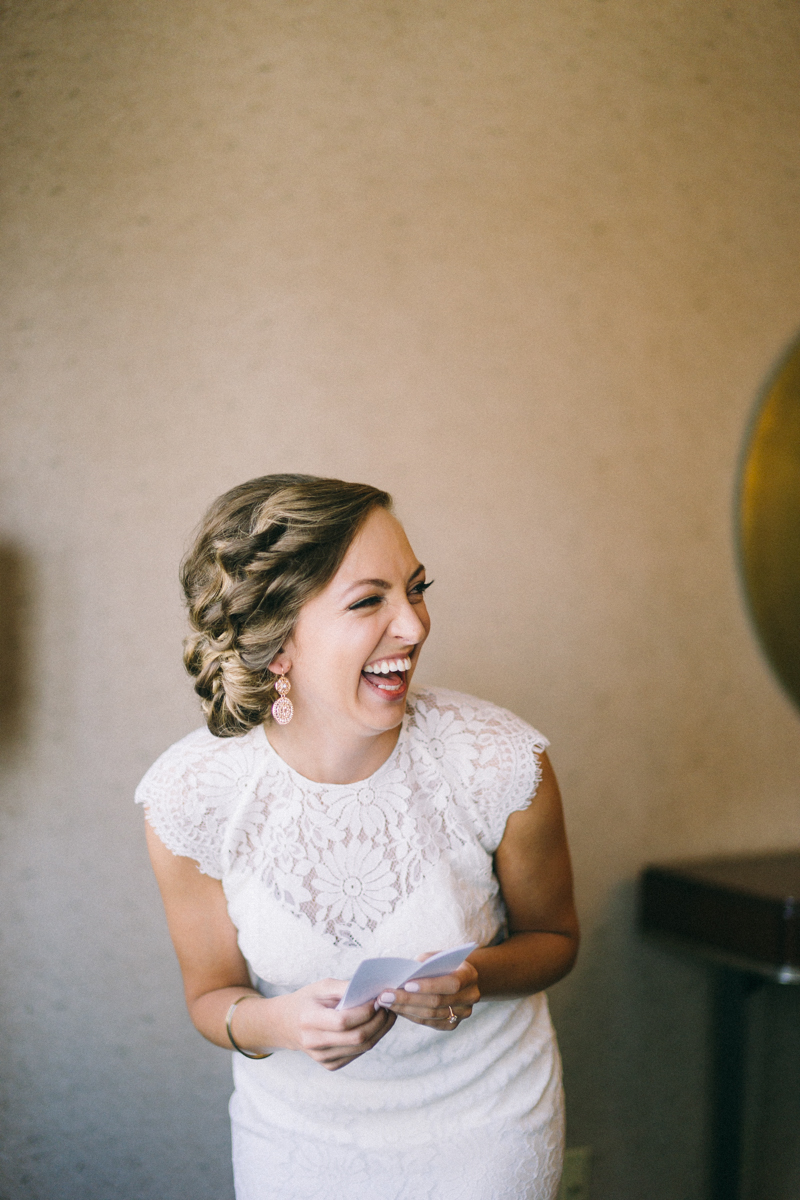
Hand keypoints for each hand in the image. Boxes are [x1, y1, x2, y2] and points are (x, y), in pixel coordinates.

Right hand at [272, 979, 395, 1070]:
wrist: (286, 1024)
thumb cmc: (307, 1001)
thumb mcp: (322, 987)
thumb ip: (346, 988)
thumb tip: (373, 991)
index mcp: (309, 1019)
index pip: (343, 1021)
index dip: (365, 1011)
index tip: (378, 999)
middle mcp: (314, 1042)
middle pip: (357, 1038)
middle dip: (378, 1021)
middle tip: (388, 1007)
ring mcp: (322, 1057)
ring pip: (361, 1048)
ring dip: (380, 1031)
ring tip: (387, 1015)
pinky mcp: (329, 1065)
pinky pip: (357, 1054)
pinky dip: (370, 1040)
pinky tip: (375, 1027)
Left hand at [379, 955, 479, 1029]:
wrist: (460, 977)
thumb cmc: (443, 963)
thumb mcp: (436, 957)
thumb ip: (424, 965)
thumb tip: (400, 977)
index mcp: (469, 975)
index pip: (451, 983)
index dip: (429, 985)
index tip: (406, 984)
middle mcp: (470, 997)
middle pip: (437, 1002)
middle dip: (408, 999)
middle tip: (385, 995)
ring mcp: (463, 1013)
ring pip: (431, 1015)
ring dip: (405, 1009)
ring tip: (385, 1003)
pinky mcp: (452, 1024)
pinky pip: (429, 1022)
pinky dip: (411, 1016)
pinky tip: (396, 1009)